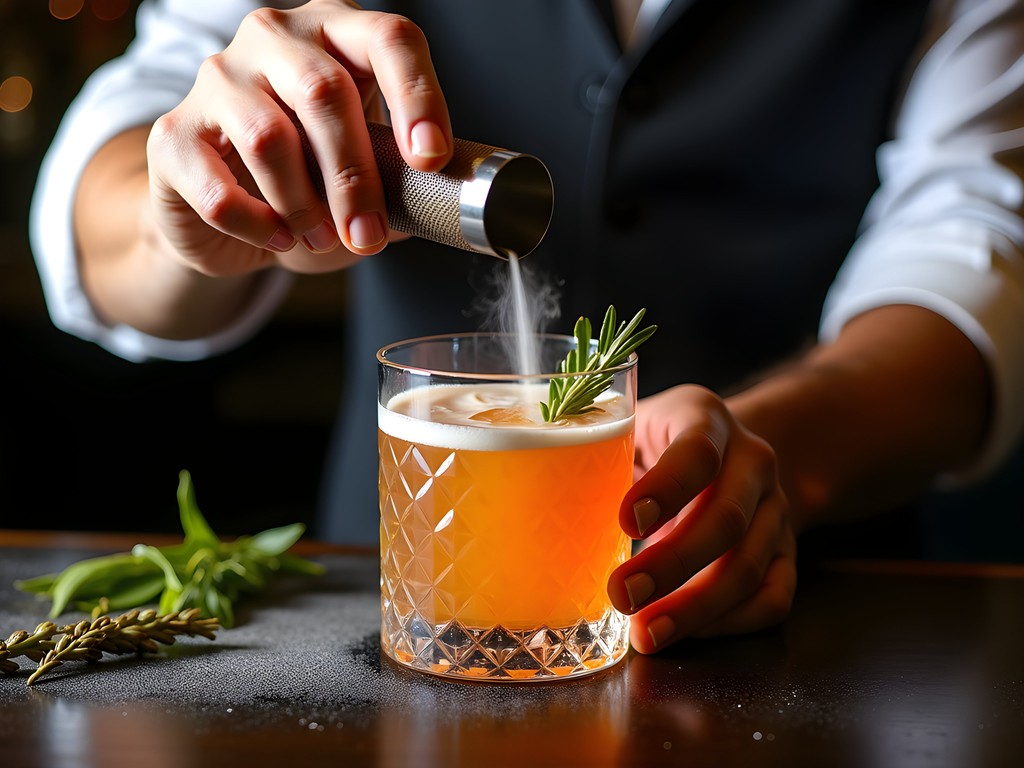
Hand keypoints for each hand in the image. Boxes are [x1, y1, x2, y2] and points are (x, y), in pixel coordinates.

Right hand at [145, 0, 451, 276]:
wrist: (228, 212)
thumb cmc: (310, 180)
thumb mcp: (366, 170)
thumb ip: (400, 177)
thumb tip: (435, 206)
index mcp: (337, 32)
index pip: (389, 39)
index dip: (417, 98)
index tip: (431, 160)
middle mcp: (274, 38)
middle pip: (325, 91)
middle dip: (356, 176)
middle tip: (369, 235)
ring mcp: (217, 78)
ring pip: (269, 138)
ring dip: (305, 206)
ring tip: (324, 240)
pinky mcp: (174, 135)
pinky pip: (218, 188)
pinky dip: (256, 225)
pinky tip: (278, 239)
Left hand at [607, 385, 796, 652]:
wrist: (731, 450)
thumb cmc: (656, 443)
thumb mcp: (630, 427)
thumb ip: (597, 452)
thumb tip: (536, 499)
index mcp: (706, 418)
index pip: (697, 452)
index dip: (666, 489)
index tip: (625, 522)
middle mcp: (752, 460)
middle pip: (728, 519)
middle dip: (672, 565)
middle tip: (622, 595)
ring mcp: (775, 507)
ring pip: (751, 565)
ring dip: (697, 608)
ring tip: (646, 633)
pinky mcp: (786, 549)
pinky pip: (774, 595)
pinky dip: (731, 622)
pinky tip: (687, 633)